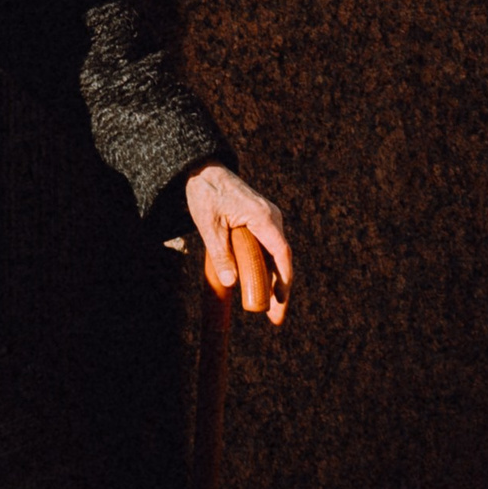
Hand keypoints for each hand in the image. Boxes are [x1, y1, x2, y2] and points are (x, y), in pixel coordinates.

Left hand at [185, 162, 291, 323]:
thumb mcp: (209, 225)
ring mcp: (268, 218)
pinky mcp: (261, 220)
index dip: (284, 280)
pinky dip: (268, 268)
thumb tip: (231, 284)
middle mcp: (271, 216)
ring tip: (271, 311)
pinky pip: (269, 247)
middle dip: (282, 289)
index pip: (282, 253)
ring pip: (277, 255)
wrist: (202, 169)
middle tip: (276, 319)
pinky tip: (264, 288)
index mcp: (263, 216)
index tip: (281, 302)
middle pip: (282, 258)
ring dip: (275, 281)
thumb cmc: (206, 194)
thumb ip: (220, 254)